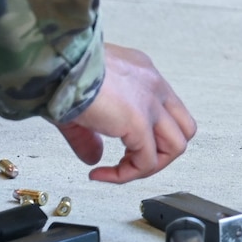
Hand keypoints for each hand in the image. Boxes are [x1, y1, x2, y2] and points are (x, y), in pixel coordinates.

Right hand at [56, 43, 197, 183]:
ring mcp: (151, 103)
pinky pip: (146, 162)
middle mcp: (154, 86)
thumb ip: (89, 135)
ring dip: (148, 167)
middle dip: (160, 152)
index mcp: (143, 75)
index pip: (167, 111)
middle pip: (183, 128)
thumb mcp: (81, 103)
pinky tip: (100, 174)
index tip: (121, 147)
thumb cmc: (63, 74)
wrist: (59, 65)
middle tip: (130, 163)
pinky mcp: (139, 122)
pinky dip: (125, 176)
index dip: (150, 135)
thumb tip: (94, 158)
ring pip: (176, 146)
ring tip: (118, 172)